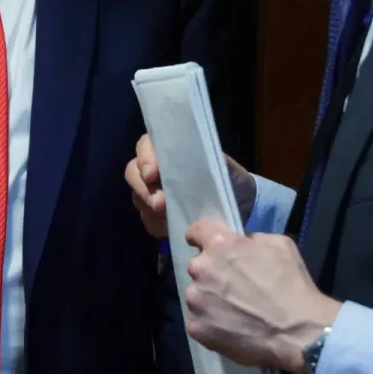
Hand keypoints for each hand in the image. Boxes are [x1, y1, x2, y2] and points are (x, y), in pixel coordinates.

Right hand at [124, 133, 256, 238]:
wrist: (239, 205)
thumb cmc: (229, 178)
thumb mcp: (224, 167)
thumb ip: (213, 161)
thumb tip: (204, 160)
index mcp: (169, 151)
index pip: (145, 146)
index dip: (145, 158)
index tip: (152, 174)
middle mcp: (156, 169)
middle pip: (132, 172)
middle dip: (143, 188)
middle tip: (160, 203)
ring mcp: (153, 192)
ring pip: (137, 196)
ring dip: (148, 207)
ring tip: (166, 216)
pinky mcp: (156, 215)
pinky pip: (146, 219)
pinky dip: (155, 224)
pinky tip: (167, 228)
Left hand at [182, 219, 340, 373]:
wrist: (299, 335)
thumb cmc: (293, 287)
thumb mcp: (280, 246)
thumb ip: (252, 240)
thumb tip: (241, 245)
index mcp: (219, 245)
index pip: (196, 231)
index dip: (201, 237)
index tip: (207, 245)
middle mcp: (200, 269)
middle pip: (199, 267)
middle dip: (213, 273)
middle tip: (235, 287)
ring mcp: (195, 301)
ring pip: (197, 295)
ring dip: (211, 299)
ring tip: (236, 312)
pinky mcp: (196, 328)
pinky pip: (199, 321)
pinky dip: (211, 323)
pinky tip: (232, 329)